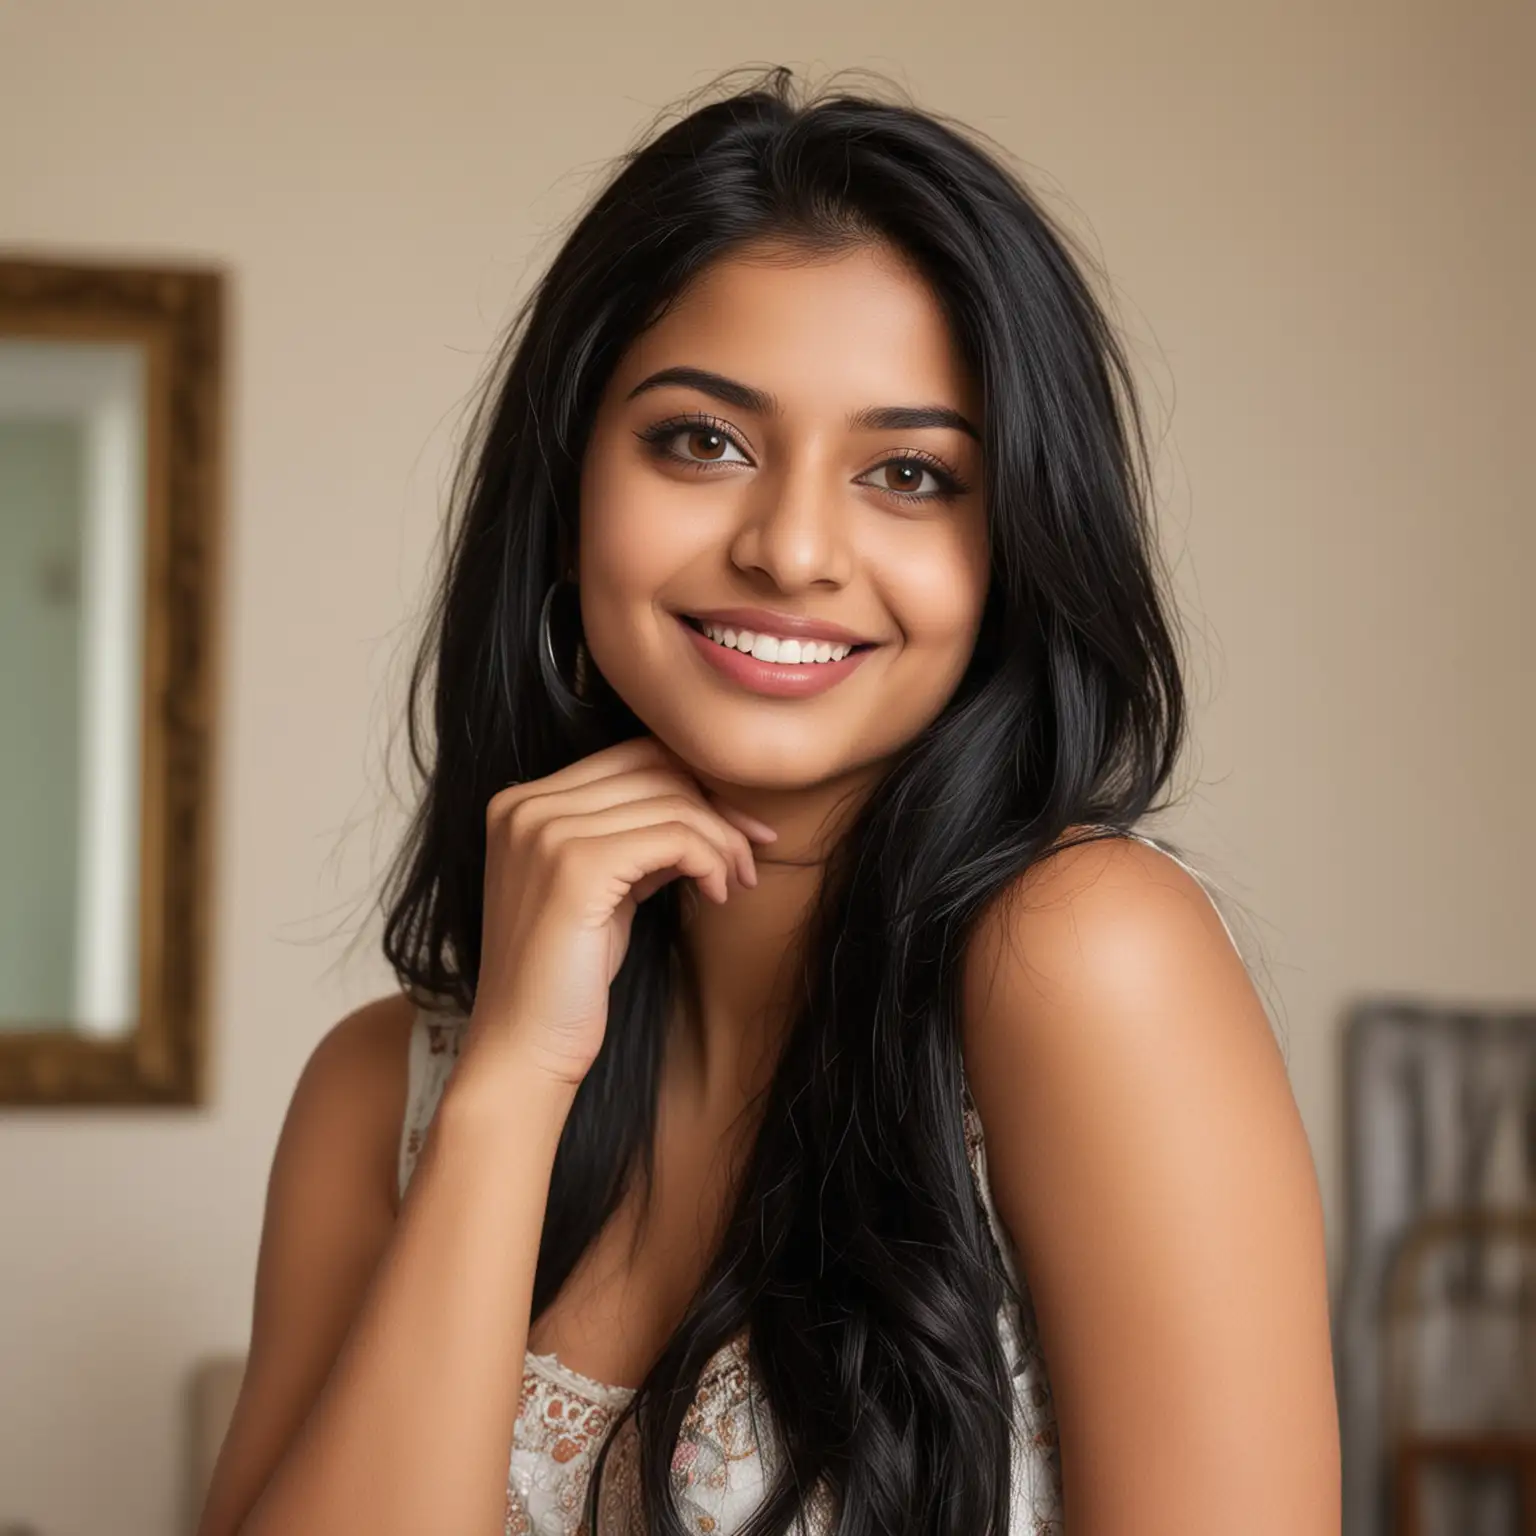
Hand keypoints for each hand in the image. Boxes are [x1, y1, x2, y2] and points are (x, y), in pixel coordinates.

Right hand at [463, 735, 776, 1084]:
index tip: (739, 827)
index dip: (695, 783)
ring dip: (722, 841)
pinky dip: (710, 860)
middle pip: (655, 769)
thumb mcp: (603, 888)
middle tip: (751, 856)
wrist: (525, 1046)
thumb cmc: (568, 976)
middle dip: (718, 809)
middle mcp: (526, 805)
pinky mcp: (575, 866)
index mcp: (522, 803)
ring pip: (673, 802)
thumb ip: (636, 839)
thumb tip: (705, 810)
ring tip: (735, 883)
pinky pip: (675, 837)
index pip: (631, 758)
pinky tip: (717, 895)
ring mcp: (546, 832)